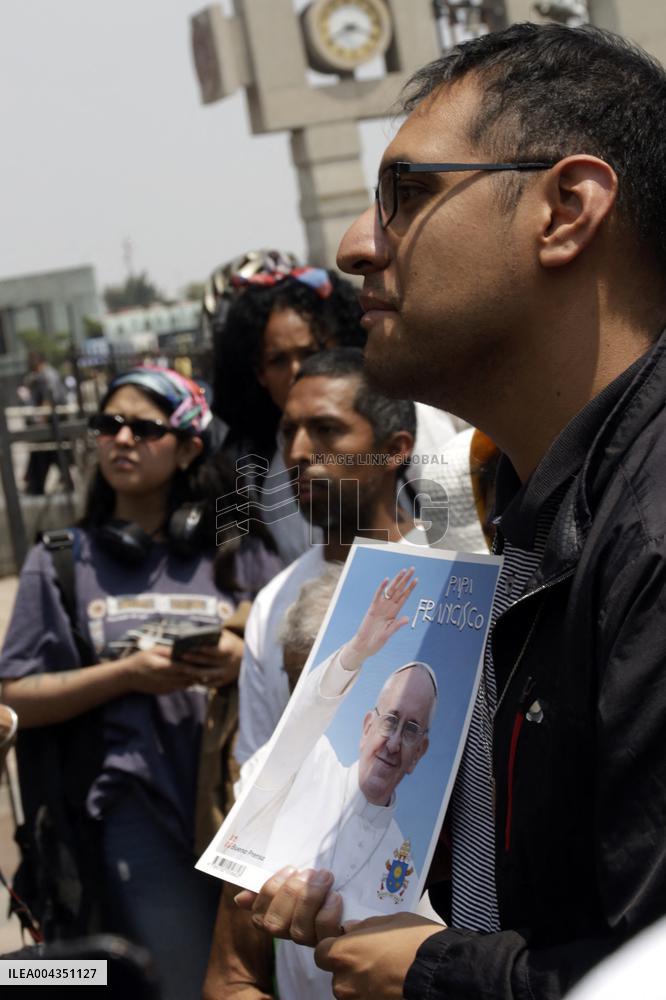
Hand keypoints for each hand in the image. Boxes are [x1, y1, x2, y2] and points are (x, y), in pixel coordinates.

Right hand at [122, 645, 197, 694]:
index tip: (203, 660)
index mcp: (159, 667)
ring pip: (184, 684)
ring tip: (204, 670)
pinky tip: (194, 676)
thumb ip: (169, 651)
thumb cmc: (141, 659)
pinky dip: (187, 682)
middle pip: (185, 677)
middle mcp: (163, 679)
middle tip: (208, 666)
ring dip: (194, 678)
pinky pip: (180, 687)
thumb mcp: (153, 651)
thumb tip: (185, 650)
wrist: (127, 677)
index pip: (180, 667)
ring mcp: (164, 687)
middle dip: (197, 672)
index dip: (192, 665)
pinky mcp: (165, 691)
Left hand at [178, 629, 243, 687]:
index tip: (192, 646)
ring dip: (194, 672)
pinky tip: (191, 677)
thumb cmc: (232, 643)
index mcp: (230, 649)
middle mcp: (229, 662)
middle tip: (181, 656)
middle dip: (194, 659)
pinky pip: (210, 684)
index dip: (205, 649)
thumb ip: (213, 634)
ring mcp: (226, 673)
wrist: (247, 658)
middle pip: (209, 662)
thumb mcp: (227, 636)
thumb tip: (195, 634)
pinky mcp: (224, 681)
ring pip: (208, 674)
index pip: (217, 650)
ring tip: (183, 668)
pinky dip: (200, 681)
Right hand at [235, 867, 342, 947]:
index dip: (269, 893)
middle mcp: (294, 932)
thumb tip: (241, 898)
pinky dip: (328, 912)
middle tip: (308, 872)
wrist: (365, 893)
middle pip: (275, 925)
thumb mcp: (300, 878)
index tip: (289, 868)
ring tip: (324, 877)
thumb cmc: (326, 882)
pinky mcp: (335, 942)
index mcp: (282, 916)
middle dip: (290, 893)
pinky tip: (336, 896)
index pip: (260, 916)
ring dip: (309, 899)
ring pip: (298, 931)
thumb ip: (273, 886)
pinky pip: (324, 934)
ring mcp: (313, 940)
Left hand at [315, 913, 441, 999]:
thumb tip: (350, 930)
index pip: (321, 951)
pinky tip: (390, 983)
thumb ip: (364, 927)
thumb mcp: (389, 921)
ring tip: (384, 971)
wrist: (439, 973)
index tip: (348, 942)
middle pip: (336, 974)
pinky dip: (373, 993)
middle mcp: (344, 981)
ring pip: (351, 990)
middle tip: (371, 957)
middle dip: (349, 966)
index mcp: (342, 954)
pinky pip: (365, 999)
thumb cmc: (413, 940)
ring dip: (361, 982)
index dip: (333, 946)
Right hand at [345, 567, 416, 661]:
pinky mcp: (372, 609)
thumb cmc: (376, 641)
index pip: (404, 597)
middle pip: (399, 590)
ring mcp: (380, 607)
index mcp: (394, 613)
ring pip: (390, 590)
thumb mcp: (388, 634)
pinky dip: (382, 588)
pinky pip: (377, 596)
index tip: (416, 580)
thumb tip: (407, 618)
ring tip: (403, 571)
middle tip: (412, 569)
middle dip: (405, 580)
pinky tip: (386, 580)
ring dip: (396, 580)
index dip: (410, 588)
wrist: (364, 645)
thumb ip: (396, 625)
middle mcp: (388, 608)